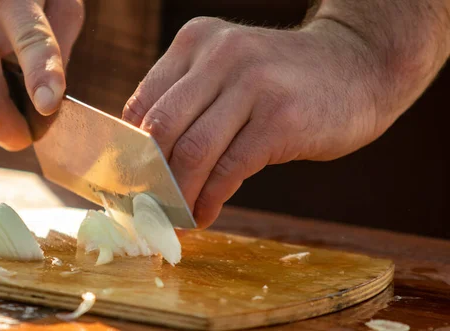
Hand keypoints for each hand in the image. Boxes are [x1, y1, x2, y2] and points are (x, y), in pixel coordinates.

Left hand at [123, 17, 387, 227]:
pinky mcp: (281, 118)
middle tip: (147, 210)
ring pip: (191, 152)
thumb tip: (147, 166)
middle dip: (149, 179)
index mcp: (196, 42)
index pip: (142, 104)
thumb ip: (190, 106)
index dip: (130, 153)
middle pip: (160, 129)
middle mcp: (220, 55)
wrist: (360, 66)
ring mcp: (253, 84)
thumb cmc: (284, 82)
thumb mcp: (229, 74)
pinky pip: (229, 169)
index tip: (130, 187)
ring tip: (177, 218)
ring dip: (178, 196)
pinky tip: (206, 214)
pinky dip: (210, 199)